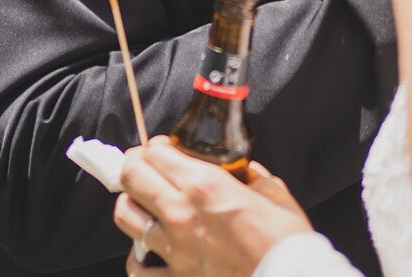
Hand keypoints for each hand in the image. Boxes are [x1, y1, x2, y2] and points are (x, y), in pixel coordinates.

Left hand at [116, 138, 311, 275]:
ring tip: (142, 204)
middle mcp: (182, 213)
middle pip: (131, 176)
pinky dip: (138, 258)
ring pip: (126, 216)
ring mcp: (175, 249)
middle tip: (142, 165)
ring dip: (131, 204)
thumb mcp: (274, 194)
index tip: (163, 148)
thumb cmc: (286, 242)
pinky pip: (138, 268)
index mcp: (205, 185)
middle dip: (133, 164)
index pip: (155, 152)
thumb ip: (253, 176)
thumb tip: (246, 171)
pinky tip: (147, 250)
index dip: (155, 146)